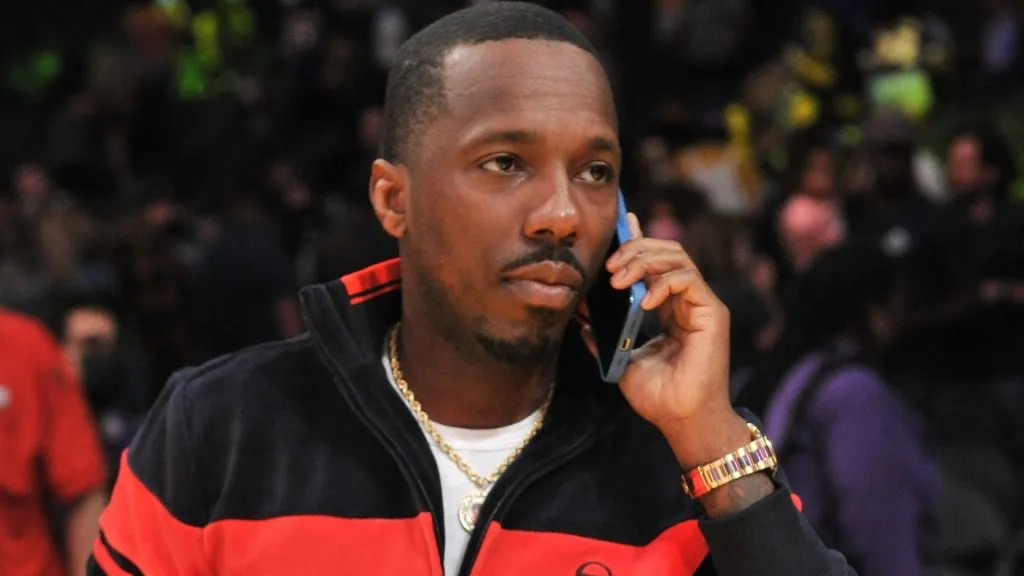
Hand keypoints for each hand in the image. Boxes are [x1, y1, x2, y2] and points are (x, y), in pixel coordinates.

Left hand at [582, 213, 748, 468]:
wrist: (682, 421)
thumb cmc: (659, 396)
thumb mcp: (621, 359)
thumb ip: (603, 336)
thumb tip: (580, 319)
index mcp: (669, 307)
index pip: (656, 262)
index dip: (639, 239)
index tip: (620, 225)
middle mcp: (687, 301)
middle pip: (667, 250)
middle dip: (635, 248)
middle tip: (609, 266)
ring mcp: (702, 304)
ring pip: (677, 257)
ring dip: (643, 261)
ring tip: (619, 280)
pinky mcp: (713, 313)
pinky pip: (688, 279)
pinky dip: (663, 282)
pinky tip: (644, 301)